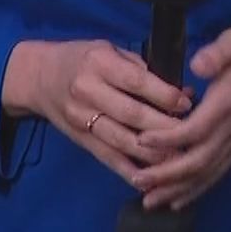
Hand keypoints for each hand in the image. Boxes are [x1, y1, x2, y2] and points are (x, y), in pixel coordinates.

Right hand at [2, 40, 193, 188]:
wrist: (39, 78)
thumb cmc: (83, 60)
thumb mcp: (110, 50)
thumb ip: (142, 69)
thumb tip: (183, 91)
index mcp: (99, 63)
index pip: (136, 81)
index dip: (164, 95)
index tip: (187, 104)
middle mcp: (87, 91)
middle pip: (131, 114)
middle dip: (164, 128)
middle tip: (191, 136)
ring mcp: (81, 119)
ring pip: (121, 140)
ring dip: (152, 154)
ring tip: (179, 159)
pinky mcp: (80, 140)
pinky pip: (108, 158)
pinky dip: (130, 171)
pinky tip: (151, 181)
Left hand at [130, 29, 230, 209]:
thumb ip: (218, 52)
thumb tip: (197, 65)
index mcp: (228, 103)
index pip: (197, 128)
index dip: (169, 137)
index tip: (141, 139)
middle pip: (198, 161)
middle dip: (167, 174)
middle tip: (137, 179)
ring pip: (205, 174)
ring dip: (176, 189)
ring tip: (148, 201)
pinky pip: (215, 175)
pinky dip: (194, 191)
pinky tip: (174, 202)